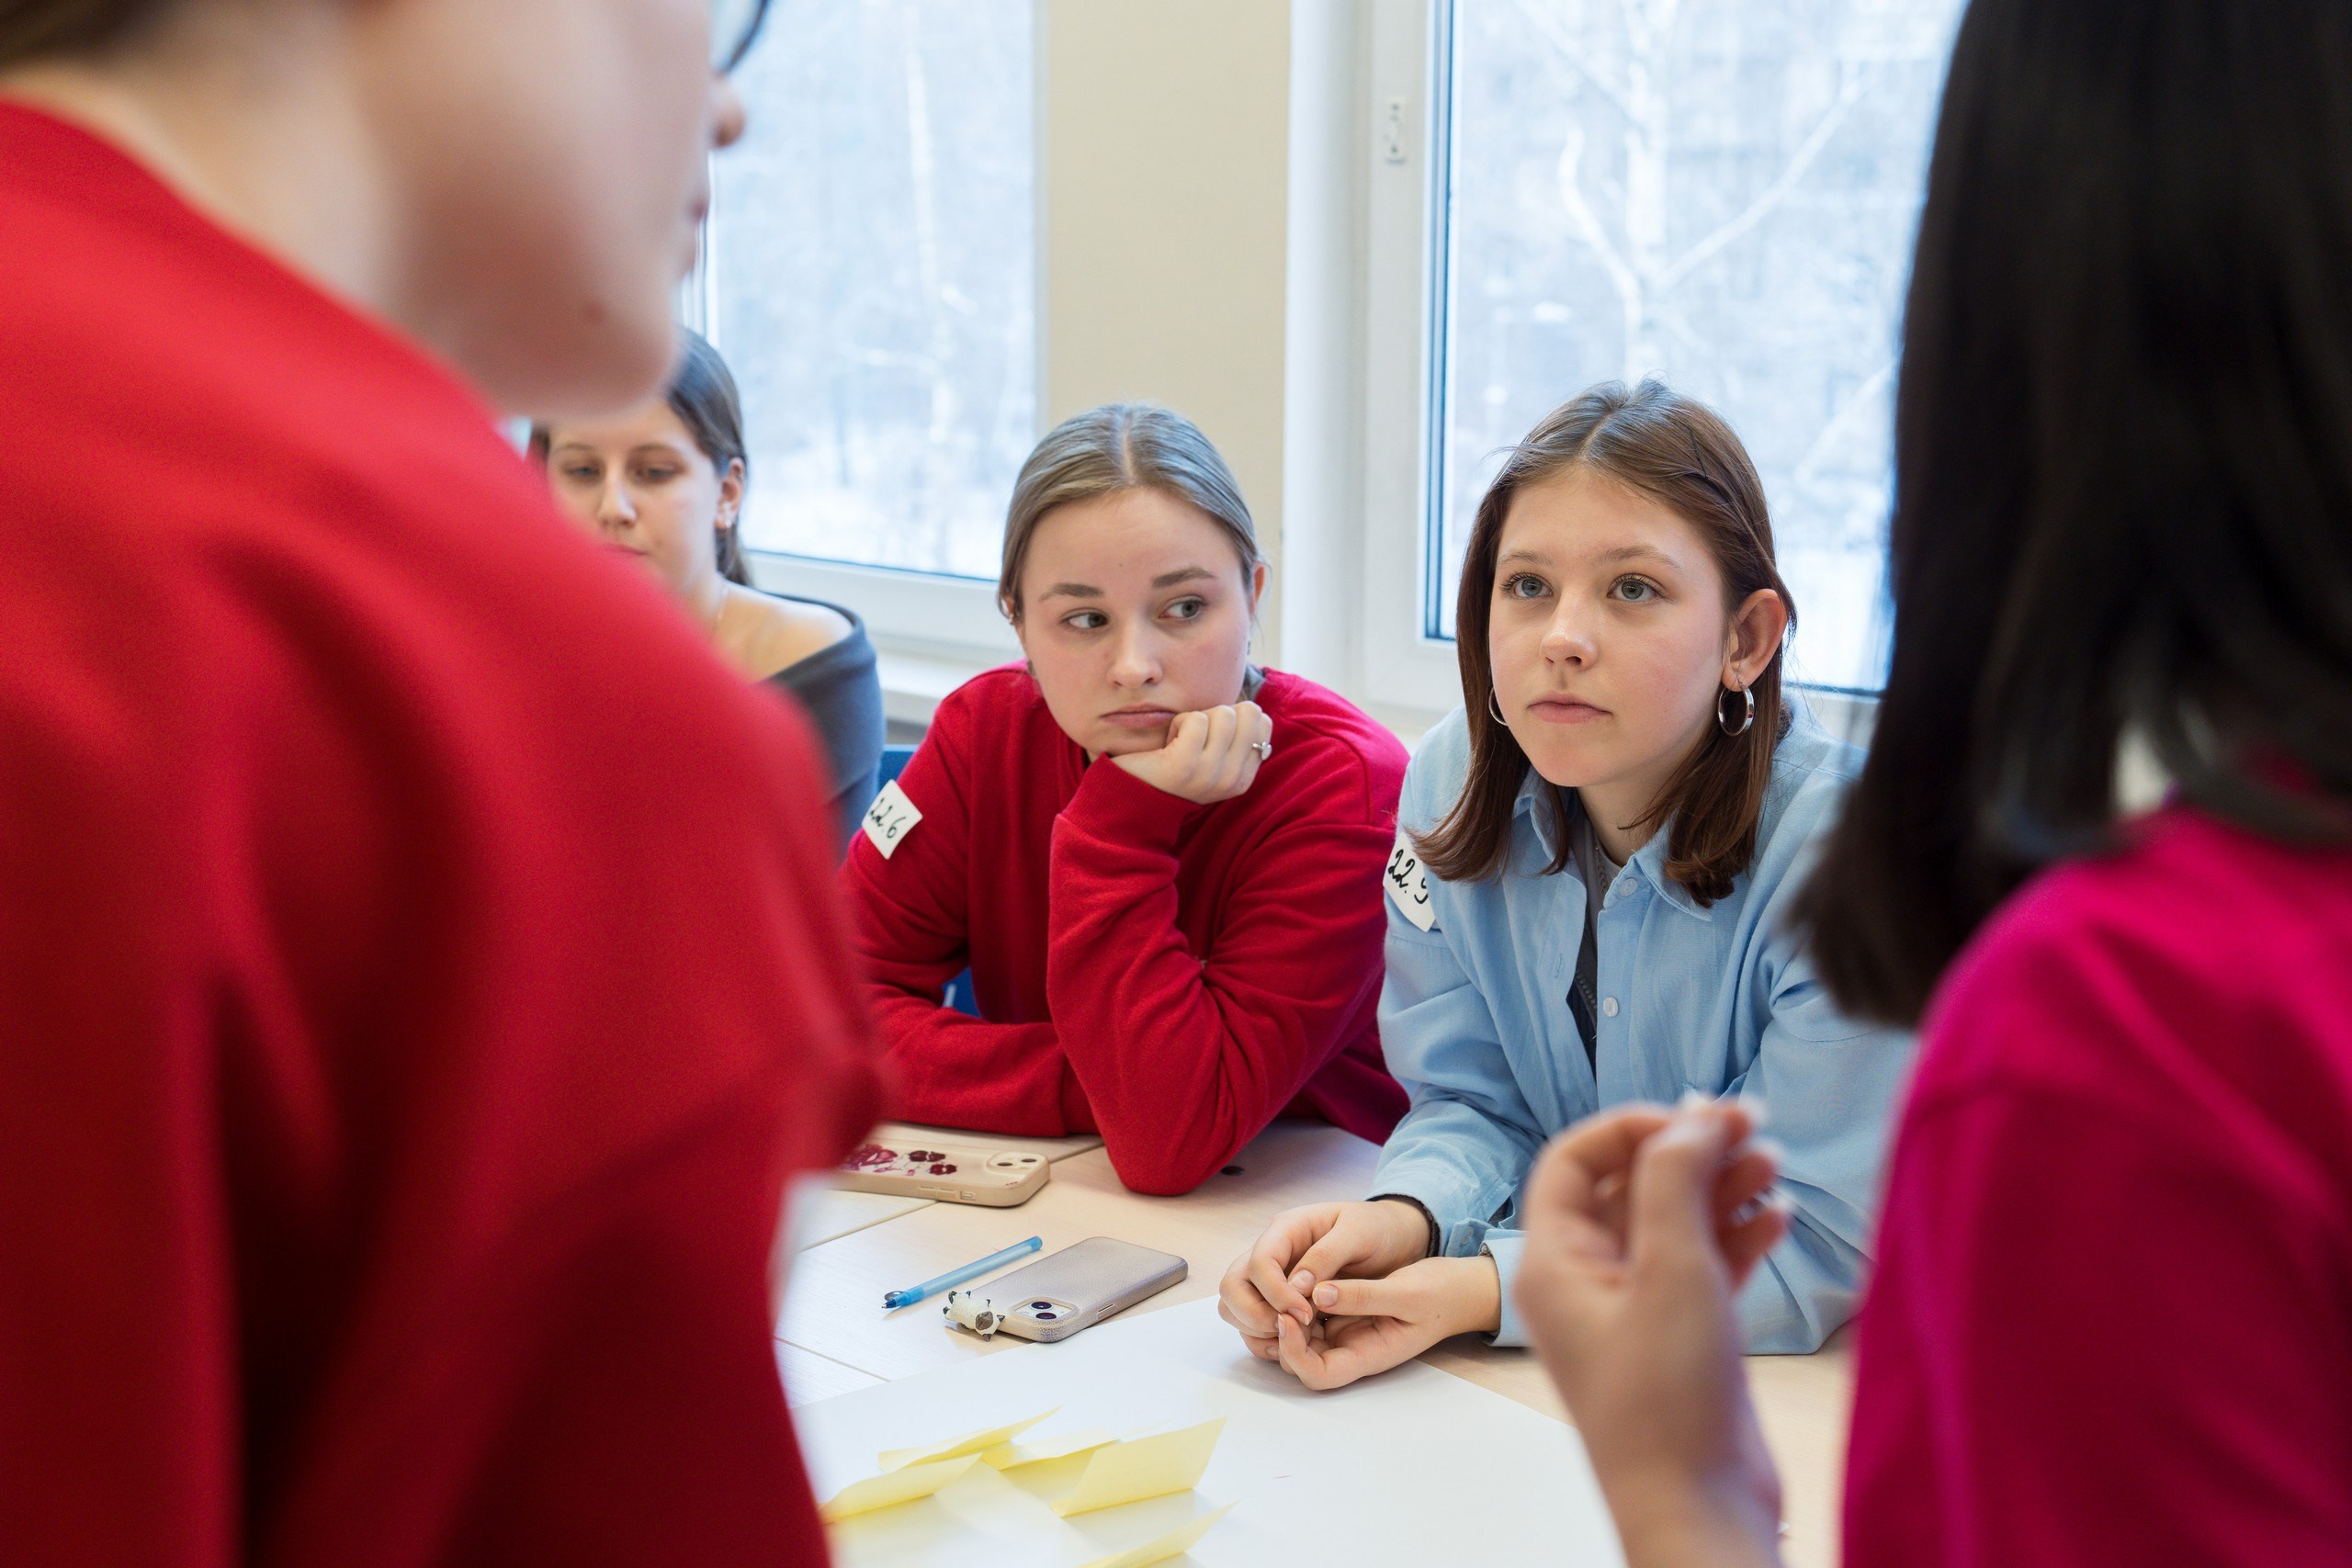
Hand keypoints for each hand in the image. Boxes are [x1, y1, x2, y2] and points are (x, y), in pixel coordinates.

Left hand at [1110, 702, 1271, 804]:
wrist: (1133, 795)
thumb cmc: (1174, 765)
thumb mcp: (1214, 759)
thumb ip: (1237, 740)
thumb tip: (1256, 712)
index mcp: (1243, 778)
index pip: (1263, 722)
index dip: (1235, 717)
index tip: (1212, 739)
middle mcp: (1233, 779)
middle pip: (1248, 712)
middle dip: (1218, 714)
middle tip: (1196, 737)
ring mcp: (1211, 774)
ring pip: (1223, 714)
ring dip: (1195, 719)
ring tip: (1180, 742)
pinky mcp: (1185, 765)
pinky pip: (1196, 720)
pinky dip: (1178, 723)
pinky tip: (1168, 743)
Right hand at [1218, 1199, 1430, 1352]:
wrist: (1389, 1237)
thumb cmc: (1375, 1229)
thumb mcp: (1359, 1233)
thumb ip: (1327, 1256)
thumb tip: (1297, 1286)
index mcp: (1286, 1229)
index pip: (1260, 1262)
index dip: (1276, 1293)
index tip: (1306, 1314)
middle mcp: (1271, 1252)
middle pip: (1233, 1286)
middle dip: (1254, 1314)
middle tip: (1289, 1328)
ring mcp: (1271, 1276)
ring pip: (1234, 1306)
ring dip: (1254, 1328)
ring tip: (1291, 1339)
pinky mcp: (1278, 1298)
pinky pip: (1253, 1322)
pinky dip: (1263, 1338)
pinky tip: (1292, 1345)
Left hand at [1271, 1255, 1500, 1390]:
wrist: (1458, 1289)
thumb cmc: (1439, 1295)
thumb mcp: (1405, 1291)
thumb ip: (1363, 1295)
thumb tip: (1318, 1293)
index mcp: (1369, 1355)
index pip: (1319, 1375)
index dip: (1294, 1353)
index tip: (1288, 1317)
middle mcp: (1353, 1350)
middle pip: (1301, 1361)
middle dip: (1284, 1333)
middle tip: (1282, 1295)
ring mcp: (1348, 1333)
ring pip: (1302, 1337)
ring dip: (1289, 1315)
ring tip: (1288, 1282)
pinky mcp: (1346, 1314)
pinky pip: (1312, 1316)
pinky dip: (1300, 1301)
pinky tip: (1299, 1276)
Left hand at [1514, 1103, 1789, 1567]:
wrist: (1701, 1510)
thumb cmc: (1669, 1403)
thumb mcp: (1672, 1271)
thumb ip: (1675, 1182)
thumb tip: (1690, 1116)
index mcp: (1555, 1263)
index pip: (1574, 1161)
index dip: (1630, 1128)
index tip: (1692, 1118)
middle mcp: (1586, 1282)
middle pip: (1632, 1186)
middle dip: (1689, 1151)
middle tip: (1751, 1123)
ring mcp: (1635, 1310)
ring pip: (1673, 1223)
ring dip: (1721, 1187)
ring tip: (1774, 1162)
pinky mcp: (1681, 1337)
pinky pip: (1703, 1264)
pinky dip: (1736, 1234)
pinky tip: (1776, 1214)